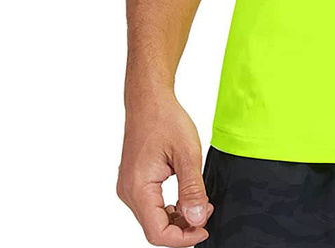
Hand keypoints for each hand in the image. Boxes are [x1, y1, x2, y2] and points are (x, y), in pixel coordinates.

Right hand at [117, 92, 213, 245]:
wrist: (149, 100)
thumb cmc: (165, 120)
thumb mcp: (188, 153)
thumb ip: (193, 189)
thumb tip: (197, 219)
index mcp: (138, 188)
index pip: (157, 232)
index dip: (182, 238)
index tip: (204, 229)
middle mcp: (128, 192)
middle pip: (154, 228)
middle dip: (183, 227)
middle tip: (206, 211)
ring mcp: (129, 187)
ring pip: (153, 218)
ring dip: (177, 217)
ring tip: (200, 202)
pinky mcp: (134, 181)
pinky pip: (151, 205)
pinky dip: (169, 207)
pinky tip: (185, 197)